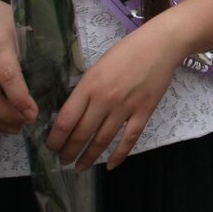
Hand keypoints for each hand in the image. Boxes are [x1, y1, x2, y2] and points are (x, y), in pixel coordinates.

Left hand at [45, 19, 183, 169]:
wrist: (161, 44)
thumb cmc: (127, 51)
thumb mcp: (97, 66)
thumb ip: (85, 89)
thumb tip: (73, 112)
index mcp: (89, 86)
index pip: (65, 121)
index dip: (55, 139)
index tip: (51, 147)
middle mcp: (105, 99)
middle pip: (81, 134)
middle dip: (69, 151)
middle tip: (63, 161)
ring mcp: (126, 107)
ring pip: (102, 140)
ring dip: (89, 157)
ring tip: (80, 167)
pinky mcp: (144, 111)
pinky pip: (129, 138)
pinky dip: (119, 154)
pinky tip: (110, 165)